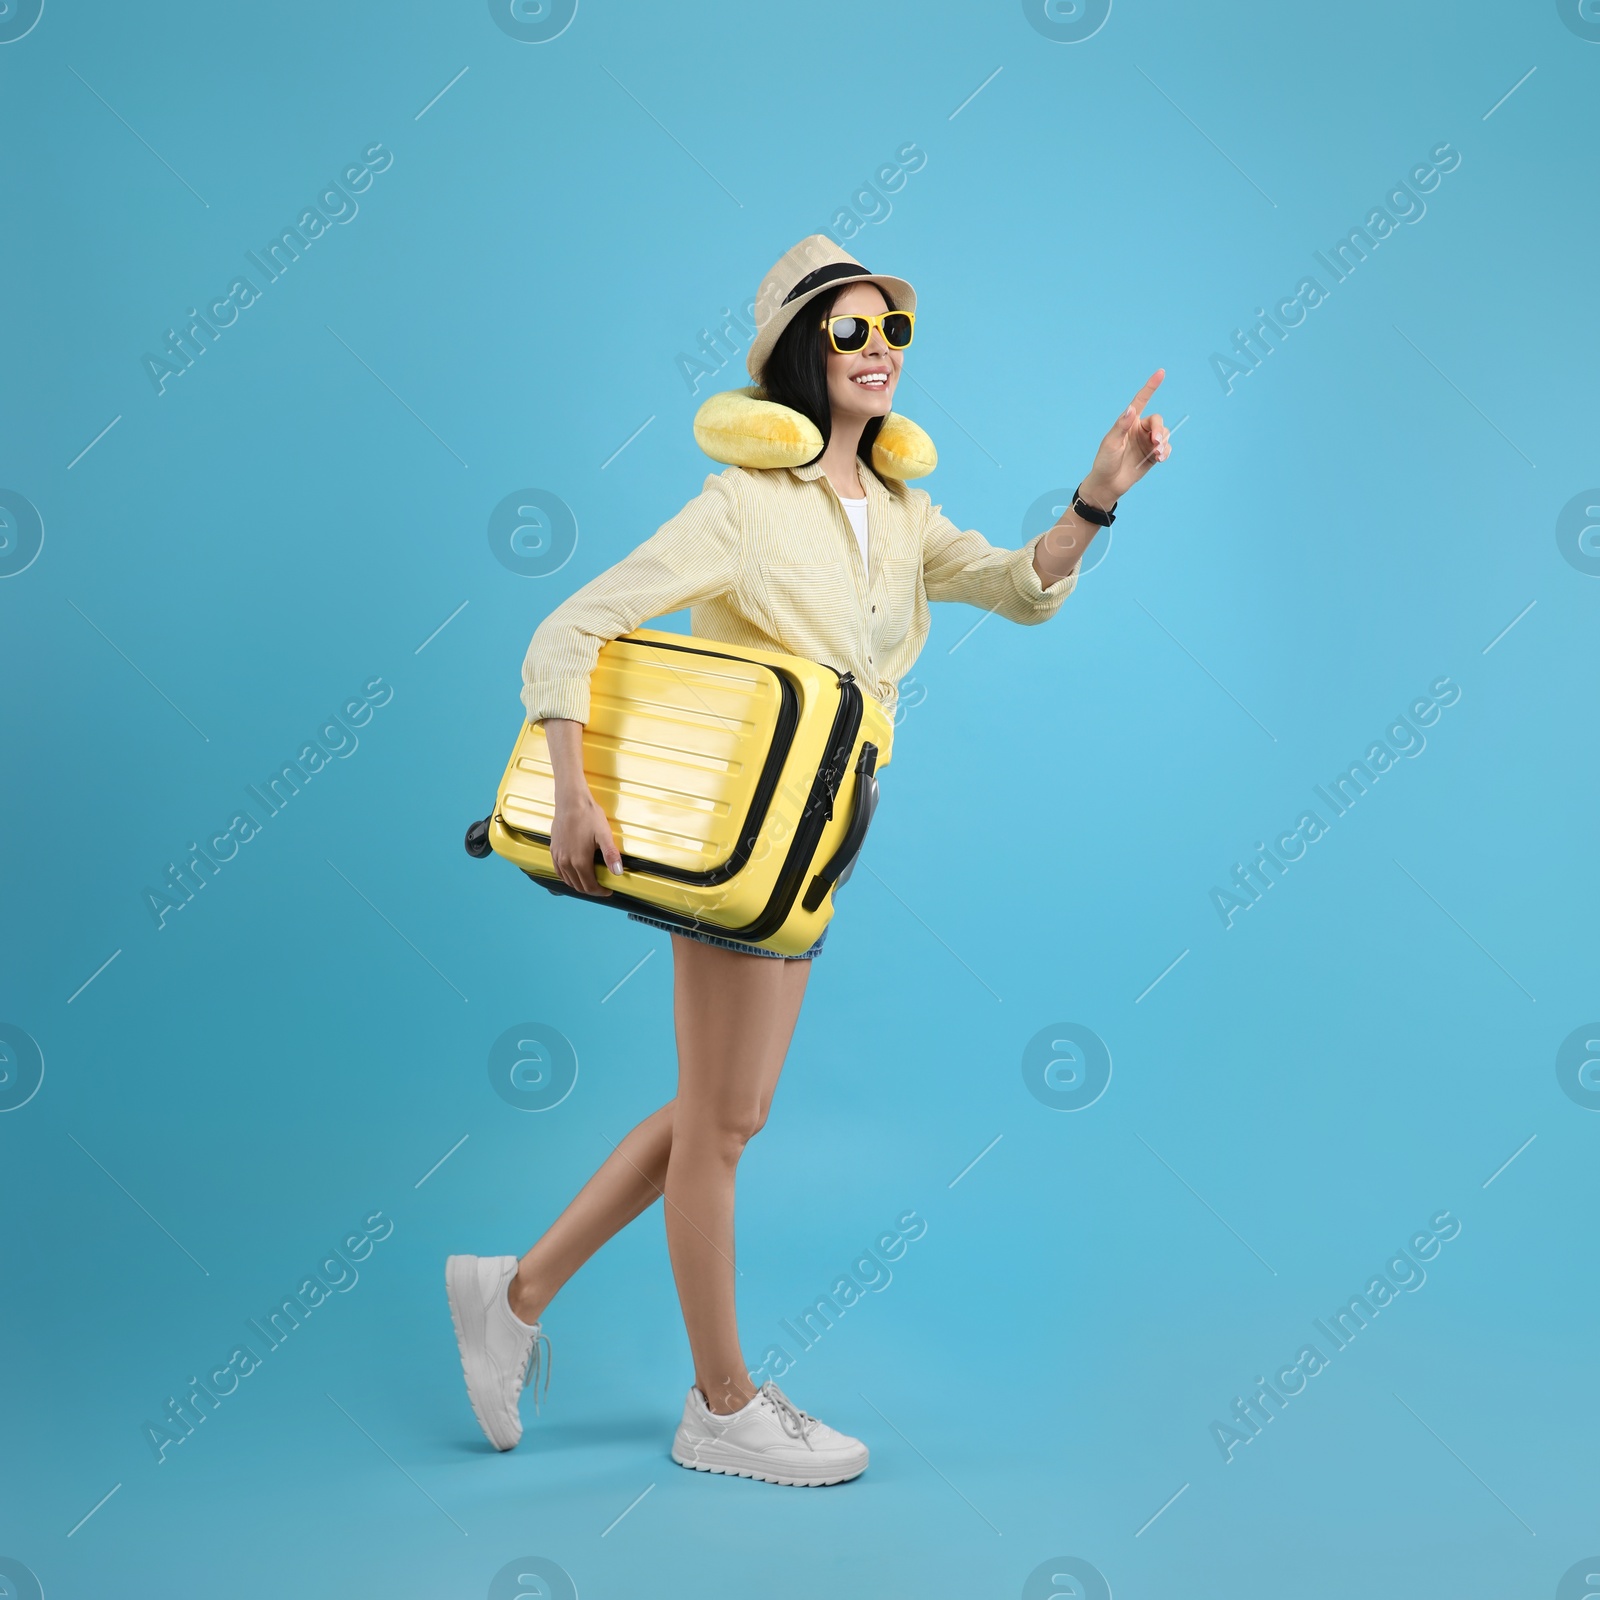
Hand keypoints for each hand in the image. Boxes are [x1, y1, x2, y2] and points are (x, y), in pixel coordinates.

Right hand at [548, 786, 622, 895]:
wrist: (571, 801)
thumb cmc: (588, 815)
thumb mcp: (604, 834)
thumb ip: (610, 855)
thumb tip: (617, 872)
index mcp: (579, 861)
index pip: (589, 886)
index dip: (600, 891)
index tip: (608, 890)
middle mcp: (566, 862)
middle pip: (578, 886)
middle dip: (591, 890)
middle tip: (601, 887)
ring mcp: (558, 856)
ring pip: (567, 880)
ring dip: (579, 884)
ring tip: (590, 881)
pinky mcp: (553, 850)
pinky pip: (558, 871)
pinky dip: (567, 877)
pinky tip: (573, 873)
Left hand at [1081, 369, 1170, 507]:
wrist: (1108, 484)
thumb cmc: (1105, 462)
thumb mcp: (1110, 443)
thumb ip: (1121, 426)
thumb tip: (1131, 408)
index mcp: (1128, 422)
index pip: (1141, 401)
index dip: (1151, 386)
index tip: (1161, 372)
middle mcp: (1139, 429)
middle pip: (1157, 421)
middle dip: (1159, 429)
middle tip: (1156, 442)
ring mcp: (1147, 442)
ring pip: (1164, 434)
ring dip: (1163, 442)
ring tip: (1157, 454)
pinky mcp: (1153, 455)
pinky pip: (1166, 448)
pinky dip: (1165, 452)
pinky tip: (1159, 458)